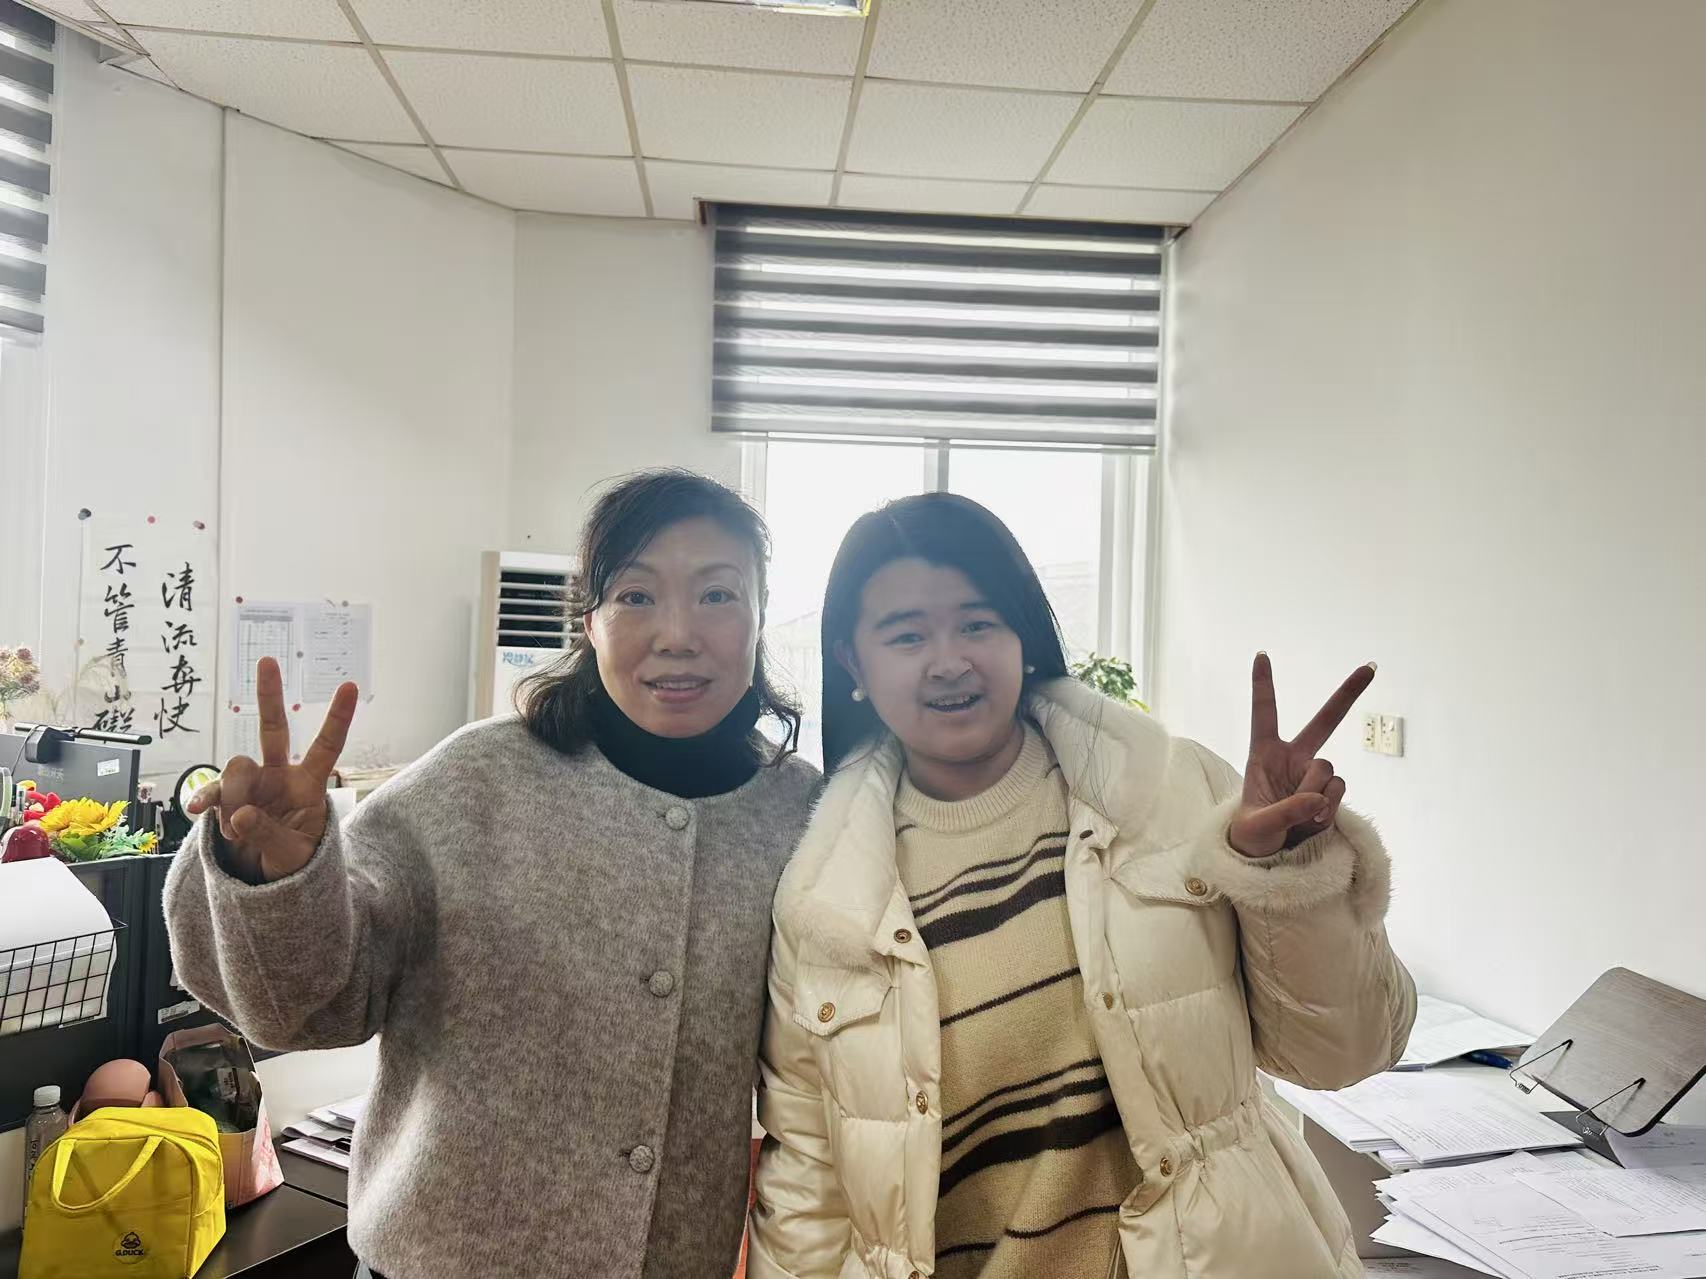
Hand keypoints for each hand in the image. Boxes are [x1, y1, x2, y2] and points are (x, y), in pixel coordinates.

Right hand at [185, 657, 357, 882]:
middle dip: (269, 695)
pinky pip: (212, 789)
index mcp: (309, 785)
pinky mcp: (226, 798)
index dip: (337, 718)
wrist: (265, 884)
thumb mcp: (290, 856)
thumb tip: (240, 814)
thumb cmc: (292, 866)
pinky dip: (205, 799)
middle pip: (273, 729)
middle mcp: (280, 776)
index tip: (348, 684)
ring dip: (230, 796)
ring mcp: (252, 784)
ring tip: (235, 831)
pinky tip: (198, 812)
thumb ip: (267, 834)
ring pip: (236, 767)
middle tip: (267, 661)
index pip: (328, 746)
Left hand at [1226, 653, 1375, 858]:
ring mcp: (1314, 775)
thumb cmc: (1250, 836)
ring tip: (1301, 815)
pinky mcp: (1330, 794)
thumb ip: (1284, 812)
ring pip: (1327, 769)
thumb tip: (1316, 799)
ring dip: (1315, 792)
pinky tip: (1315, 820)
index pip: (1264, 714)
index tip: (1261, 655)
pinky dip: (1328, 806)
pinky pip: (1338, 790)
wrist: (1269, 858)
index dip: (1263, 685)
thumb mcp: (1257, 827)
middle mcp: (1292, 758)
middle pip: (1324, 721)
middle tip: (1370, 667)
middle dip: (1348, 694)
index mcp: (1263, 755)